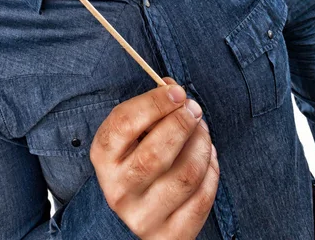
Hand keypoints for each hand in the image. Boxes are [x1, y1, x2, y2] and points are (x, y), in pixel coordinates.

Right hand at [89, 77, 219, 238]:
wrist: (139, 210)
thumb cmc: (136, 159)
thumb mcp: (132, 134)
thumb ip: (149, 110)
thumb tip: (174, 88)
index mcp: (103, 157)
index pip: (124, 124)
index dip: (154, 103)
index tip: (177, 91)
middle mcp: (118, 189)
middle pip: (155, 153)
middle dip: (181, 124)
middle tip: (194, 109)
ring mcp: (143, 216)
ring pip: (185, 175)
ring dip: (201, 144)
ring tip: (202, 131)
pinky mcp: (169, 236)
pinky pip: (202, 198)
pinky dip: (212, 171)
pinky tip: (208, 157)